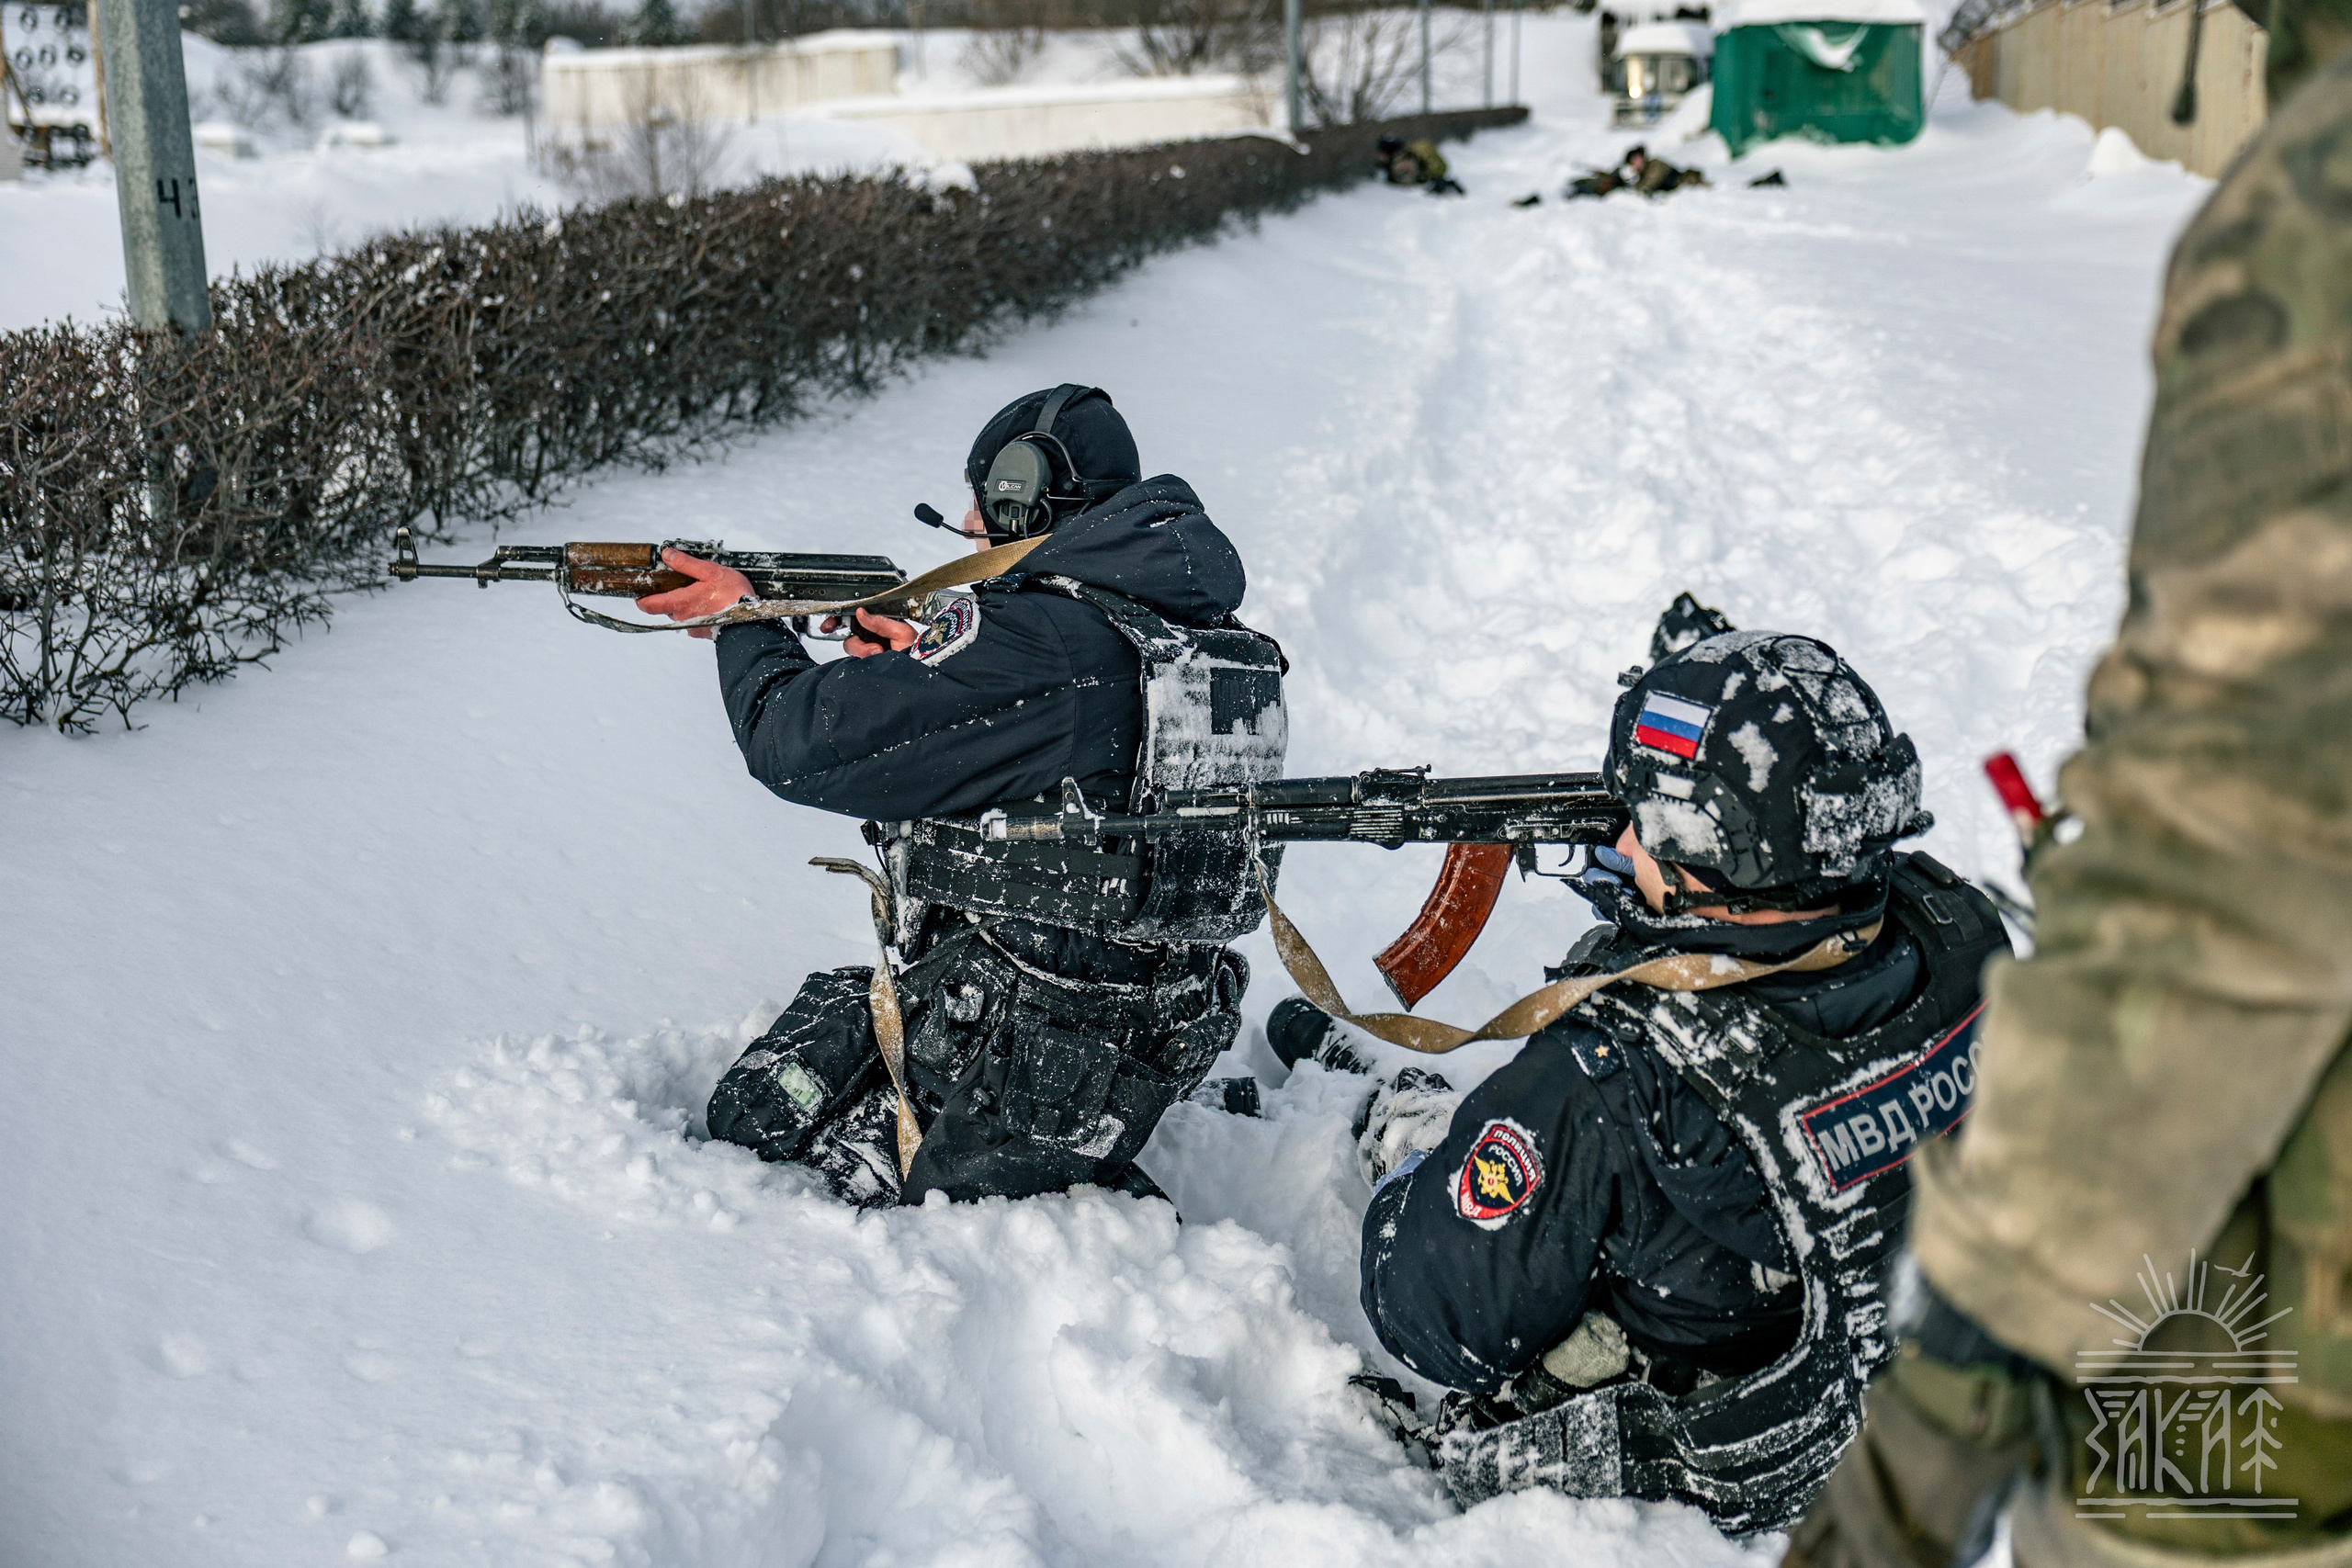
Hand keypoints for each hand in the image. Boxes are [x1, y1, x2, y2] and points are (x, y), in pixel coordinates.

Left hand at [636, 549, 756, 640]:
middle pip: (666, 608)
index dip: (642, 599)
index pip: (649, 605)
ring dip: (687, 606)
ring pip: (681, 615)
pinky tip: (712, 607)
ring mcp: (692, 628)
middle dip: (670, 597)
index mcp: (679, 602)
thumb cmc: (732, 595)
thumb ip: (686, 564)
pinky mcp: (704, 634)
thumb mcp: (709, 572)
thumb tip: (667, 554)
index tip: (641, 593)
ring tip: (702, 595)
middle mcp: (682, 618)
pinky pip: (695, 623)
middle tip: (681, 585)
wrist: (751, 622)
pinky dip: (700, 615)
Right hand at [827, 607, 919, 657]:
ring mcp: (869, 652)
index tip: (831, 623)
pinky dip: (863, 660)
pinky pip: (855, 663)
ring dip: (863, 649)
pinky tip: (874, 659)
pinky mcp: (868, 665)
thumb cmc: (918, 652)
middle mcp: (872, 638)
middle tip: (852, 640)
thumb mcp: (902, 632)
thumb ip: (880, 622)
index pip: (857, 618)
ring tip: (879, 651)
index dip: (841, 618)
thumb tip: (860, 613)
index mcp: (881, 625)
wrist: (919, 675)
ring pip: (852, 648)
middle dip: (851, 638)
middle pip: (850, 634)